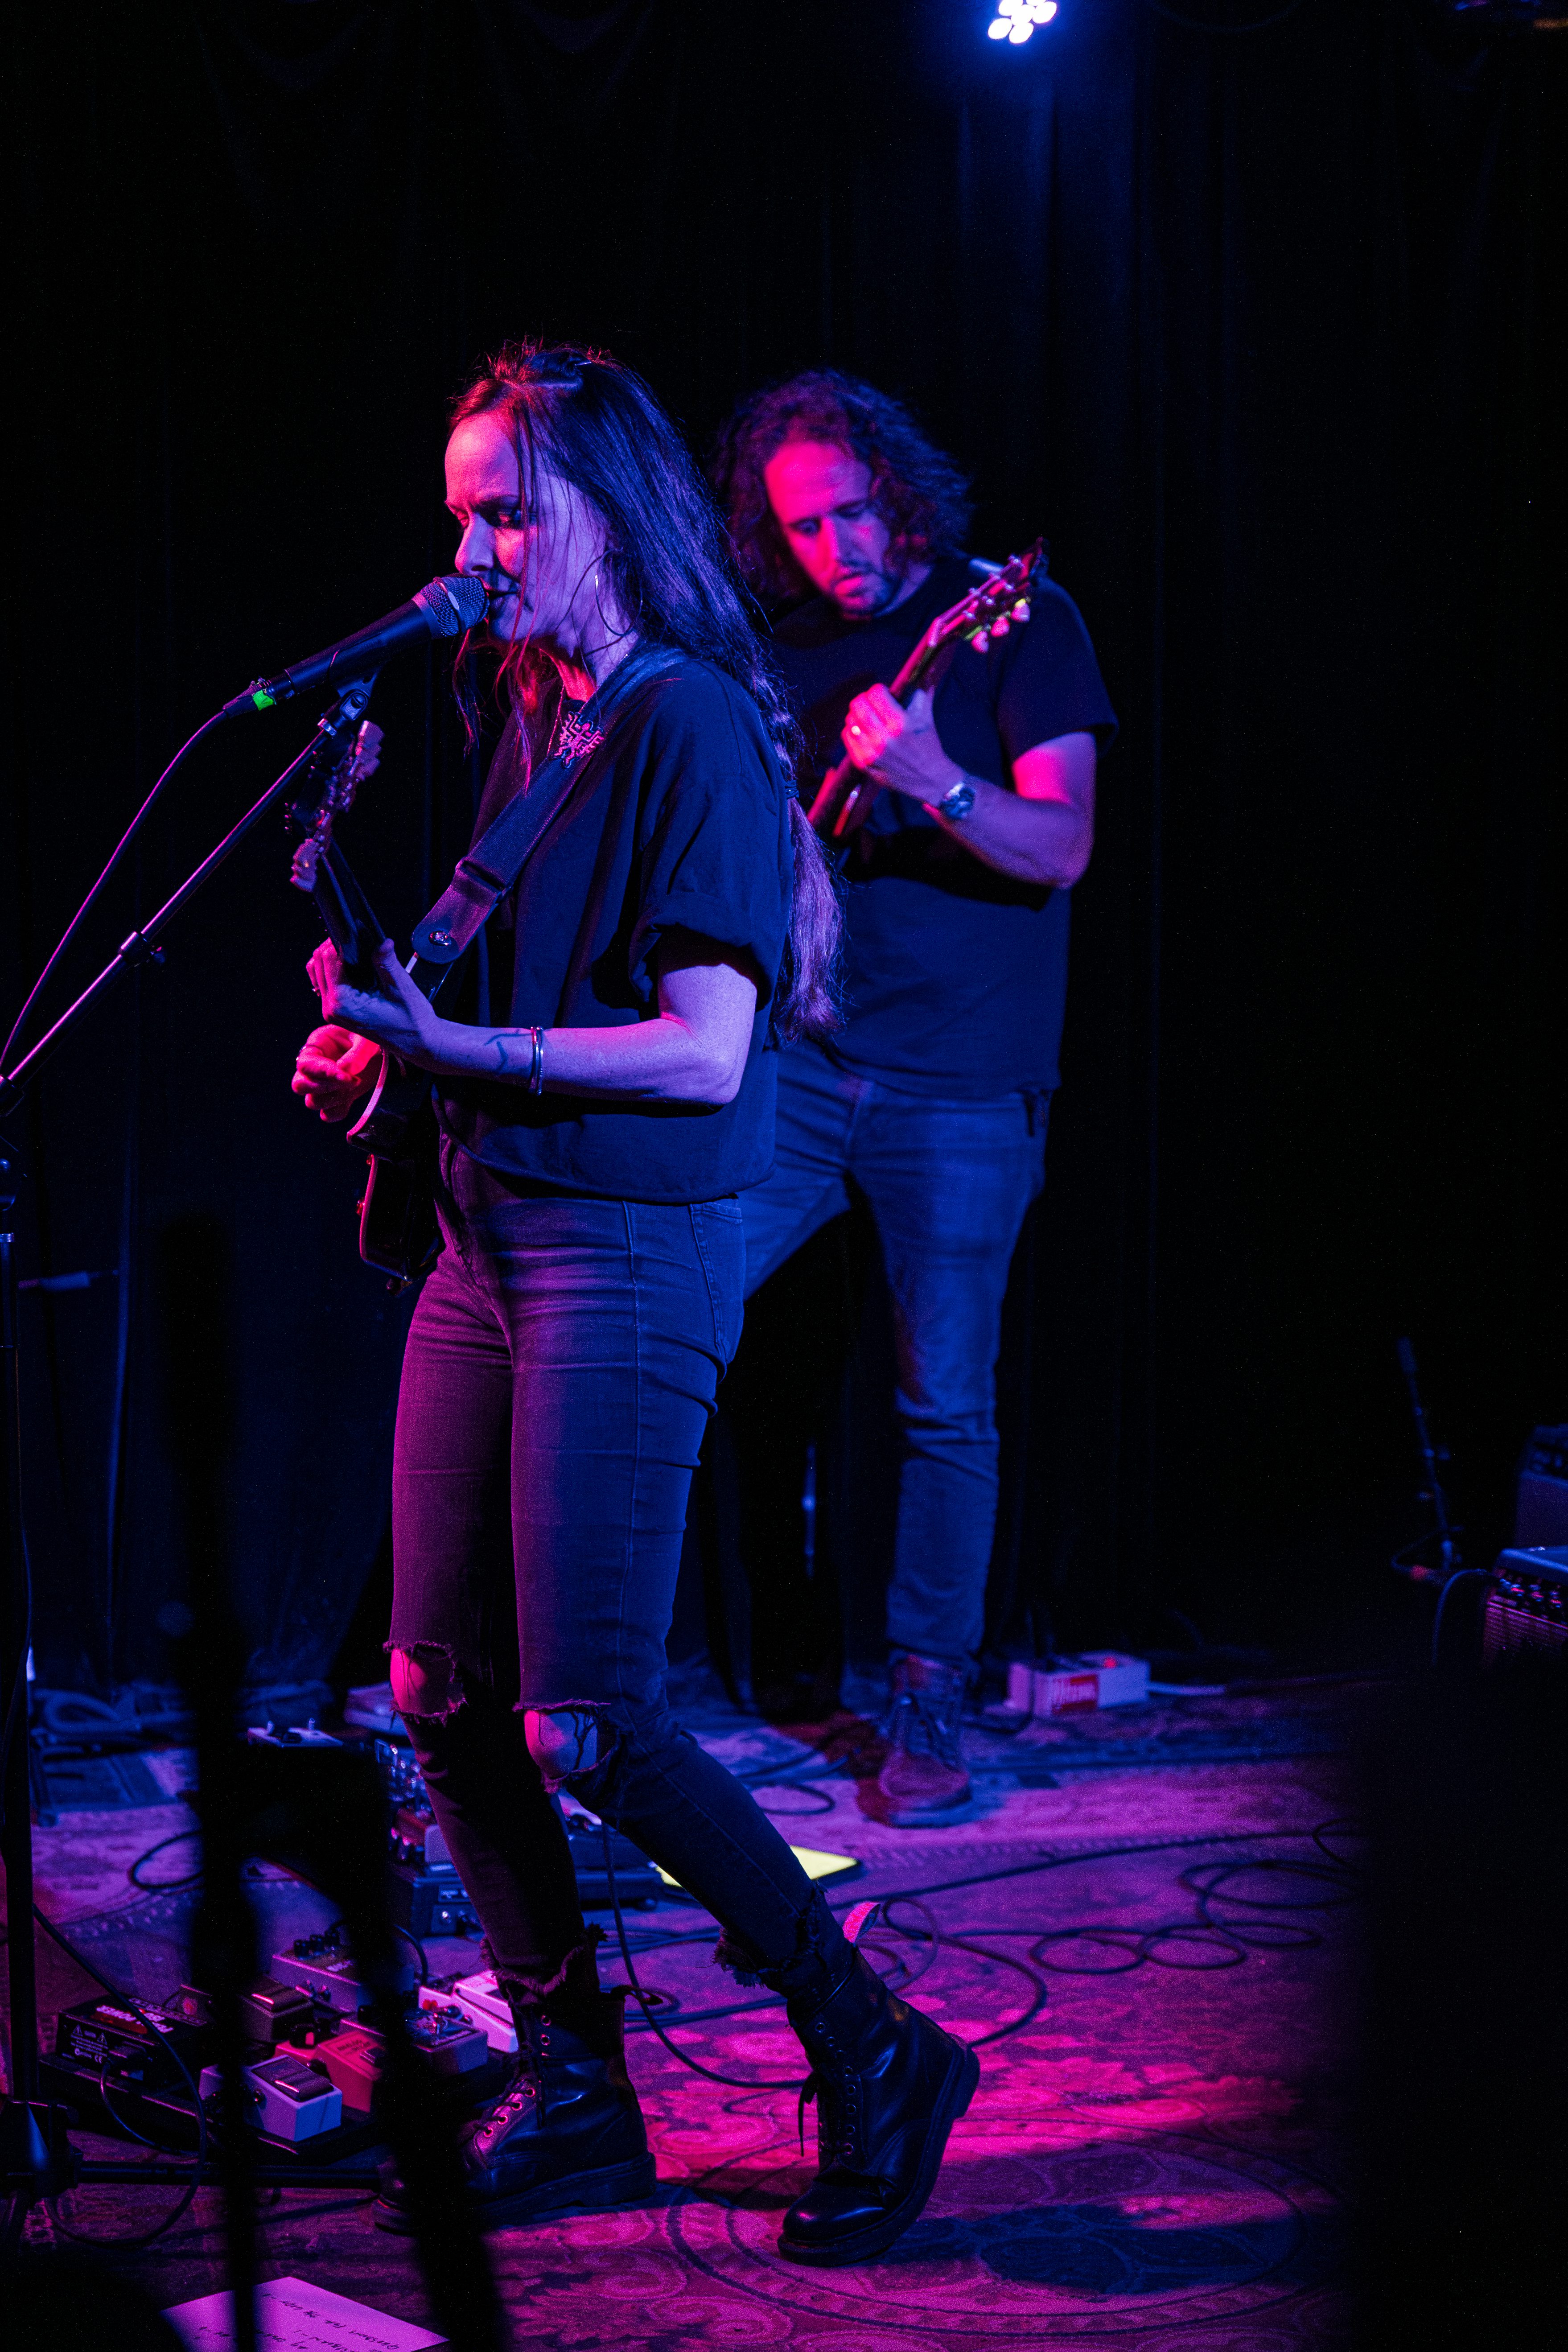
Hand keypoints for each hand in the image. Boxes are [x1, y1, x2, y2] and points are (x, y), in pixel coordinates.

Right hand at [292, 1022, 381, 1121]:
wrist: (382, 1048)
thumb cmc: (371, 1036)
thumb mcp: (368, 1039)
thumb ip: (357, 1053)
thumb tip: (344, 1071)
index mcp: (317, 1045)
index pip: (305, 1065)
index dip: (323, 1073)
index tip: (347, 1077)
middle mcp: (315, 1066)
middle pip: (299, 1086)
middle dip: (324, 1087)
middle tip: (353, 1081)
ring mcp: (324, 1084)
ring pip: (312, 1102)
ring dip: (333, 1098)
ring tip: (357, 1084)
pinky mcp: (338, 1098)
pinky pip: (328, 1114)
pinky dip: (338, 1112)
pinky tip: (353, 1096)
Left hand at [306, 938, 442, 1068]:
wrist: (418, 1043)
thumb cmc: (412, 1021)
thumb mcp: (402, 988)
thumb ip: (387, 962)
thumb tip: (381, 941)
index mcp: (343, 1003)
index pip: (328, 959)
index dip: (341, 941)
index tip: (357, 932)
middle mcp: (332, 1009)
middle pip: (318, 963)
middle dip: (334, 947)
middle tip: (357, 939)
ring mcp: (332, 1012)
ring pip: (317, 972)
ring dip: (331, 958)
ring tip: (354, 951)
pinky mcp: (338, 1012)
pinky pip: (325, 984)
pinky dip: (333, 970)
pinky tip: (352, 966)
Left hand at [841, 685, 962, 802]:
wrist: (931, 780)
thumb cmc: (929, 747)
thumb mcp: (927, 719)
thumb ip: (921, 696)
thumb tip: (915, 678)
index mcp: (901, 724)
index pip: (876, 694)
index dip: (878, 690)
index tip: (882, 693)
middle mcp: (884, 738)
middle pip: (859, 705)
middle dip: (864, 700)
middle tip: (870, 702)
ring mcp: (872, 752)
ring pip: (851, 722)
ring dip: (857, 715)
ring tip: (866, 717)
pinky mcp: (865, 764)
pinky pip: (848, 738)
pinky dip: (852, 730)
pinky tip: (861, 730)